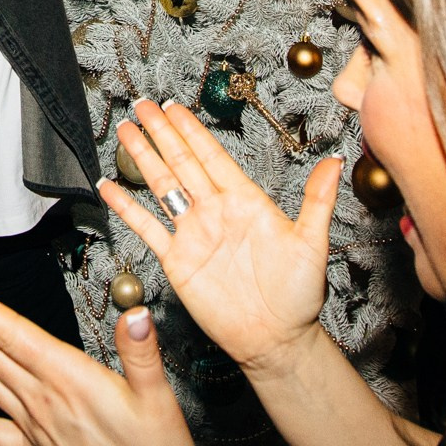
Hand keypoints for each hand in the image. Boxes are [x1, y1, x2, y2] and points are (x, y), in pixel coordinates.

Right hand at [100, 101, 342, 377]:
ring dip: (143, 158)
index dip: (191, 130)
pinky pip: (147, 228)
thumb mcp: (312, 243)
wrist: (275, 340)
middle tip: (143, 106)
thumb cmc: (298, 297)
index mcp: (244, 201)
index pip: (212, 156)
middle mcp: (215, 212)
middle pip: (182, 162)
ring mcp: (194, 234)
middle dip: (161, 132)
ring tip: (126, 131)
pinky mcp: (177, 260)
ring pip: (162, 186)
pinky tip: (110, 188)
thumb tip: (336, 162)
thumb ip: (318, 200)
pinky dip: (127, 208)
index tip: (175, 107)